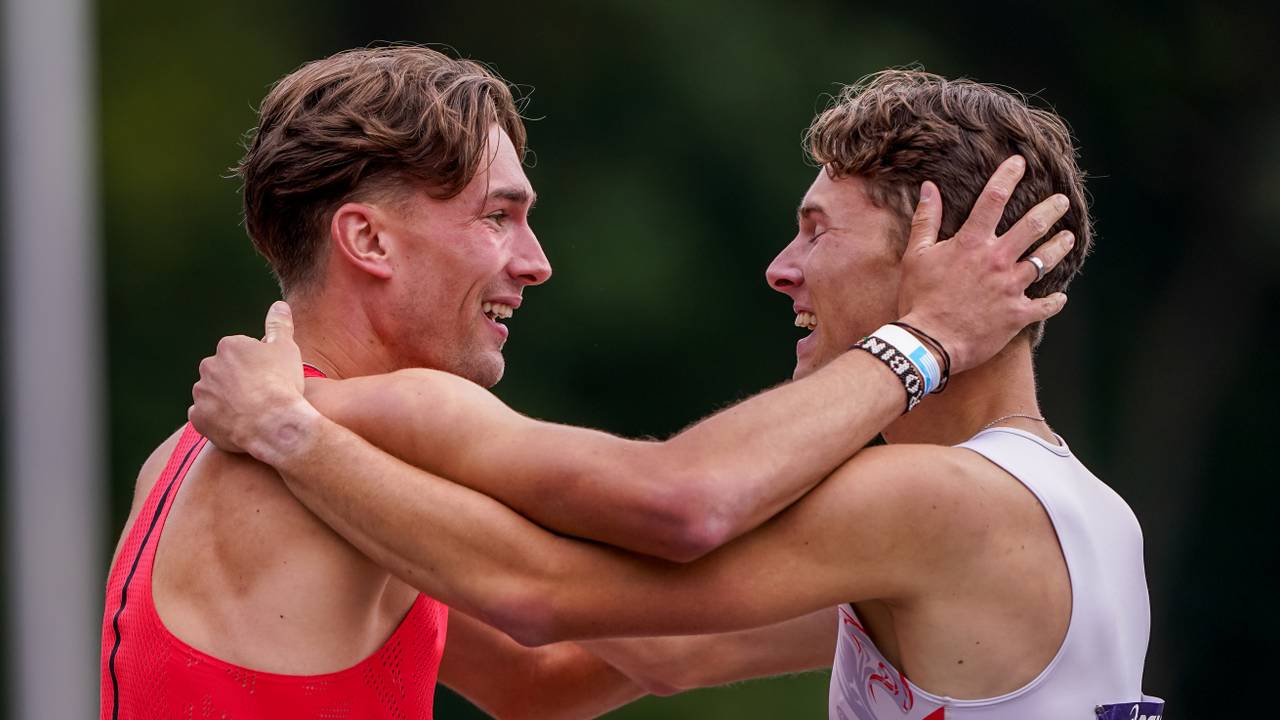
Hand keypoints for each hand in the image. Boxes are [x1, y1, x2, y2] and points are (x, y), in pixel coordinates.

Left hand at [189, 301, 308, 456]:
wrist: (273, 423)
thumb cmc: (282, 383)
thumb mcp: (287, 348)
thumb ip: (279, 325)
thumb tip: (279, 305)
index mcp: (229, 347)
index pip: (241, 353)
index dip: (258, 367)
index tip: (271, 378)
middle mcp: (209, 366)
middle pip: (224, 372)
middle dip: (238, 382)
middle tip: (262, 396)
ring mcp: (202, 393)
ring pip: (213, 394)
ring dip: (227, 401)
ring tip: (251, 413)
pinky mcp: (199, 417)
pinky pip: (206, 417)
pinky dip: (218, 420)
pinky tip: (238, 425)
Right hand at [897, 155, 1074, 372]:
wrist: (928, 342)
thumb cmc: (919, 298)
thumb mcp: (916, 255)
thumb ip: (926, 220)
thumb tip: (929, 188)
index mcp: (972, 244)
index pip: (993, 200)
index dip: (1008, 177)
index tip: (1021, 163)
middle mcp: (997, 260)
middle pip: (1032, 226)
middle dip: (1051, 209)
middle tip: (1062, 201)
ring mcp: (1010, 288)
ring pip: (1045, 261)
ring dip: (1060, 247)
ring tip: (1068, 238)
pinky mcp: (1017, 315)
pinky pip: (1045, 305)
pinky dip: (1055, 301)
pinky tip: (1061, 297)